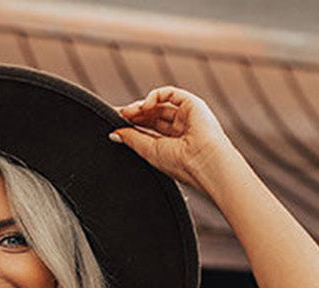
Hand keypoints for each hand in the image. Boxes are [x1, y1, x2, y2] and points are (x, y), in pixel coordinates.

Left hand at [110, 87, 234, 192]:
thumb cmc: (182, 164)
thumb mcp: (149, 151)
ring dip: (142, 106)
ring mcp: (186, 116)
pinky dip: (155, 96)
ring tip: (129, 112)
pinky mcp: (192, 104)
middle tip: (120, 115)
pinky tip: (145, 105)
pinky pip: (169, 93)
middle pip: (153, 115)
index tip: (116, 122)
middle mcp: (180, 130)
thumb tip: (114, 133)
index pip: (149, 129)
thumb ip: (132, 139)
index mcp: (172, 145)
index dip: (133, 124)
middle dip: (135, 114)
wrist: (204, 161)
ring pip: (160, 104)